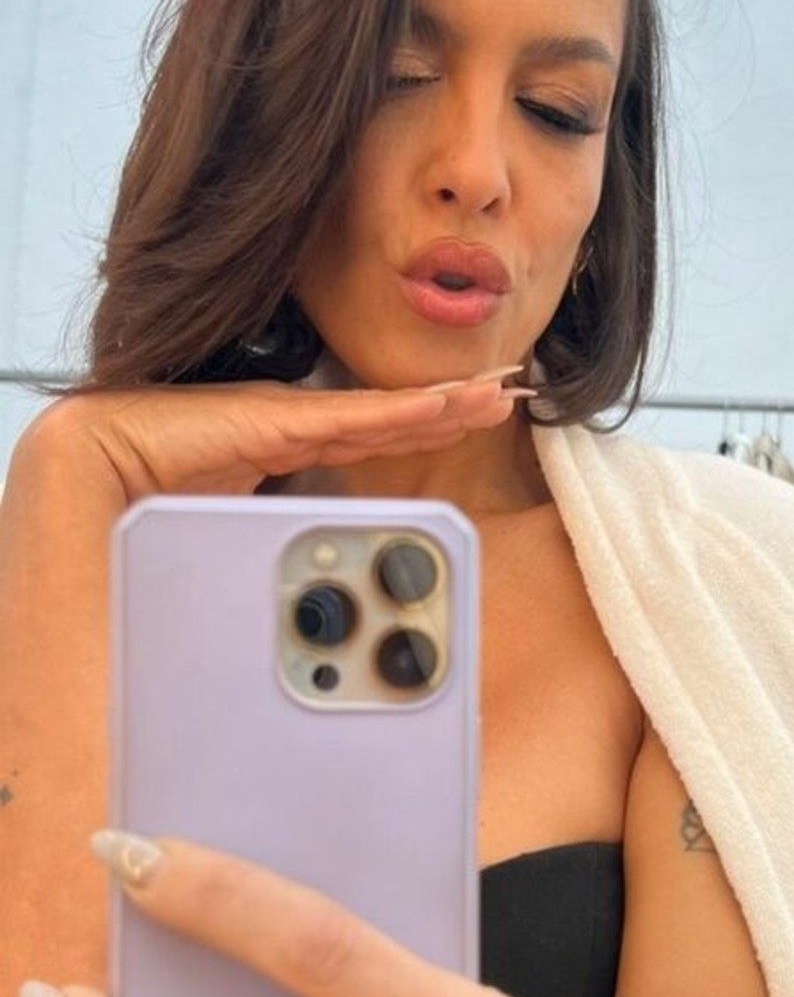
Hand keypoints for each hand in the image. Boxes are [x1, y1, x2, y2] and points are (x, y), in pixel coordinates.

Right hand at [15, 364, 522, 506]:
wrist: (85, 479)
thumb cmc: (144, 510)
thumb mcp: (234, 537)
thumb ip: (277, 553)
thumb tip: (312, 602)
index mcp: (278, 451)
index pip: (364, 438)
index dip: (417, 425)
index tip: (467, 419)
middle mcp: (286, 426)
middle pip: (386, 419)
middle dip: (446, 410)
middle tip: (505, 395)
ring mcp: (283, 418)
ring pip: (382, 413)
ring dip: (442, 406)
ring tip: (496, 393)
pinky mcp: (275, 419)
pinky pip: (357, 419)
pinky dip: (408, 412)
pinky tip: (451, 404)